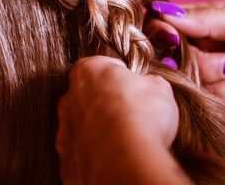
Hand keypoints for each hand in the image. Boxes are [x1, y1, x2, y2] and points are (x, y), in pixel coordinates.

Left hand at [56, 56, 186, 183]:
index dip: (123, 77)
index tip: (135, 86)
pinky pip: (81, 153)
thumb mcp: (159, 88)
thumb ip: (150, 82)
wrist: (126, 158)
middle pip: (89, 95)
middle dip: (107, 102)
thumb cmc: (141, 116)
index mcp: (88, 70)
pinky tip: (113, 155)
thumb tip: (152, 84)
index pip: (104, 66)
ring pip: (82, 125)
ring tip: (125, 138)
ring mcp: (65, 129)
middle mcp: (70, 96)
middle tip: (131, 114)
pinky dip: (94, 154)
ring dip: (99, 129)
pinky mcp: (67, 158)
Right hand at [149, 0, 224, 157]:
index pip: (166, 24)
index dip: (165, 33)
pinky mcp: (217, 109)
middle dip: (212, 65)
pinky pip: (211, 110)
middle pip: (176, 60)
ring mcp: (208, 82)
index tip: (174, 40)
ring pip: (193, 87)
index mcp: (206, 23)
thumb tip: (162, 13)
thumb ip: (208, 18)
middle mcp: (202, 51)